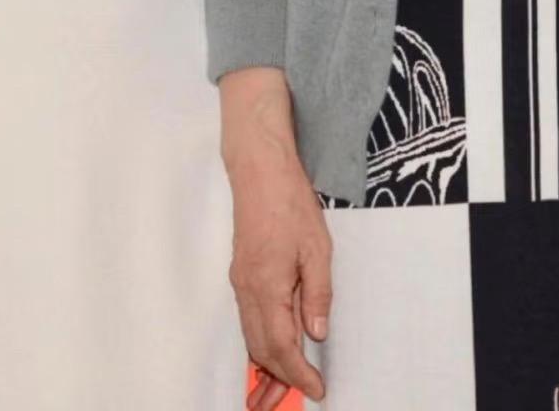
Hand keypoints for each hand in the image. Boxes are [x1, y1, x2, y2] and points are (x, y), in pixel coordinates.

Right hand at [228, 151, 330, 409]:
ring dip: (265, 366)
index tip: (316, 390)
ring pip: (251, 336)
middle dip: (277, 380)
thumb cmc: (289, 202)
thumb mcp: (317, 247)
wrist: (260, 171)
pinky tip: (271, 352)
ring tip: (274, 394)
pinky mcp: (242, 274)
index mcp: (267, 285)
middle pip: (260, 348)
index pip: (280, 345)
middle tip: (298, 398)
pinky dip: (260, 342)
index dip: (297, 374)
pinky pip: (249, 319)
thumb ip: (317, 293)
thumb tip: (316, 332)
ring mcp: (241, 281)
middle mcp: (248, 289)